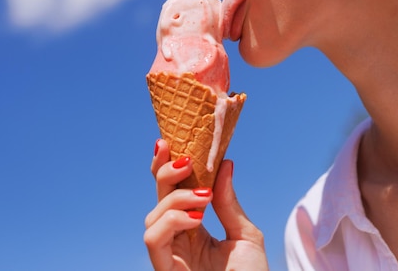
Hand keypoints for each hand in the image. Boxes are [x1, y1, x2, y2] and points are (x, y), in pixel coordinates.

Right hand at [144, 139, 268, 270]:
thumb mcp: (245, 236)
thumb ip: (230, 203)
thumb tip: (226, 164)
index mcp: (195, 229)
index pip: (175, 193)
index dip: (168, 168)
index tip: (169, 140)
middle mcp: (178, 239)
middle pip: (159, 199)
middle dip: (163, 172)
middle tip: (181, 156)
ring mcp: (170, 255)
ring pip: (151, 217)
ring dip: (174, 199)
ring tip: (203, 196)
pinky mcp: (165, 269)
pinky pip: (153, 239)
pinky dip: (171, 221)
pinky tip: (196, 218)